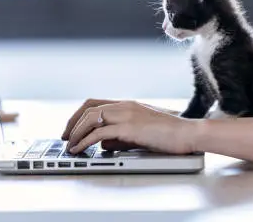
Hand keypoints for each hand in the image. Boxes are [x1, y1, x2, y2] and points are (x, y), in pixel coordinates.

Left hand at [61, 98, 179, 140]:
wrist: (188, 133)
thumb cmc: (169, 134)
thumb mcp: (140, 133)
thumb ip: (121, 136)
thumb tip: (102, 144)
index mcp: (128, 104)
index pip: (95, 103)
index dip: (79, 115)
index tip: (71, 129)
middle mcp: (125, 105)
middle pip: (89, 107)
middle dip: (72, 123)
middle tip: (65, 138)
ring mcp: (128, 114)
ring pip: (91, 117)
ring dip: (76, 132)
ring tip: (70, 146)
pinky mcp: (130, 127)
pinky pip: (100, 132)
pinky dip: (85, 141)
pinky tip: (80, 149)